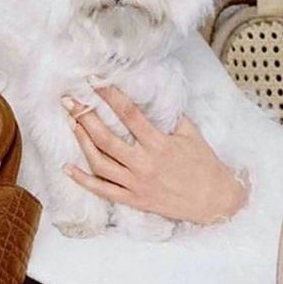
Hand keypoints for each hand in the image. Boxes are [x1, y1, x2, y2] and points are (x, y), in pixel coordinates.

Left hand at [61, 86, 248, 224]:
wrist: (215, 202)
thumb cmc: (204, 165)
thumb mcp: (192, 134)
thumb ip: (169, 116)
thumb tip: (151, 96)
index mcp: (159, 144)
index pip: (129, 114)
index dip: (109, 95)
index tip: (93, 81)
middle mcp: (144, 163)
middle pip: (106, 138)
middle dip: (84, 117)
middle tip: (69, 101)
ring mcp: (136, 184)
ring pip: (100, 162)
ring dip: (82, 142)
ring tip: (71, 123)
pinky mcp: (134, 199)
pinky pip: (103, 190)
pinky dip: (83, 180)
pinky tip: (67, 168)